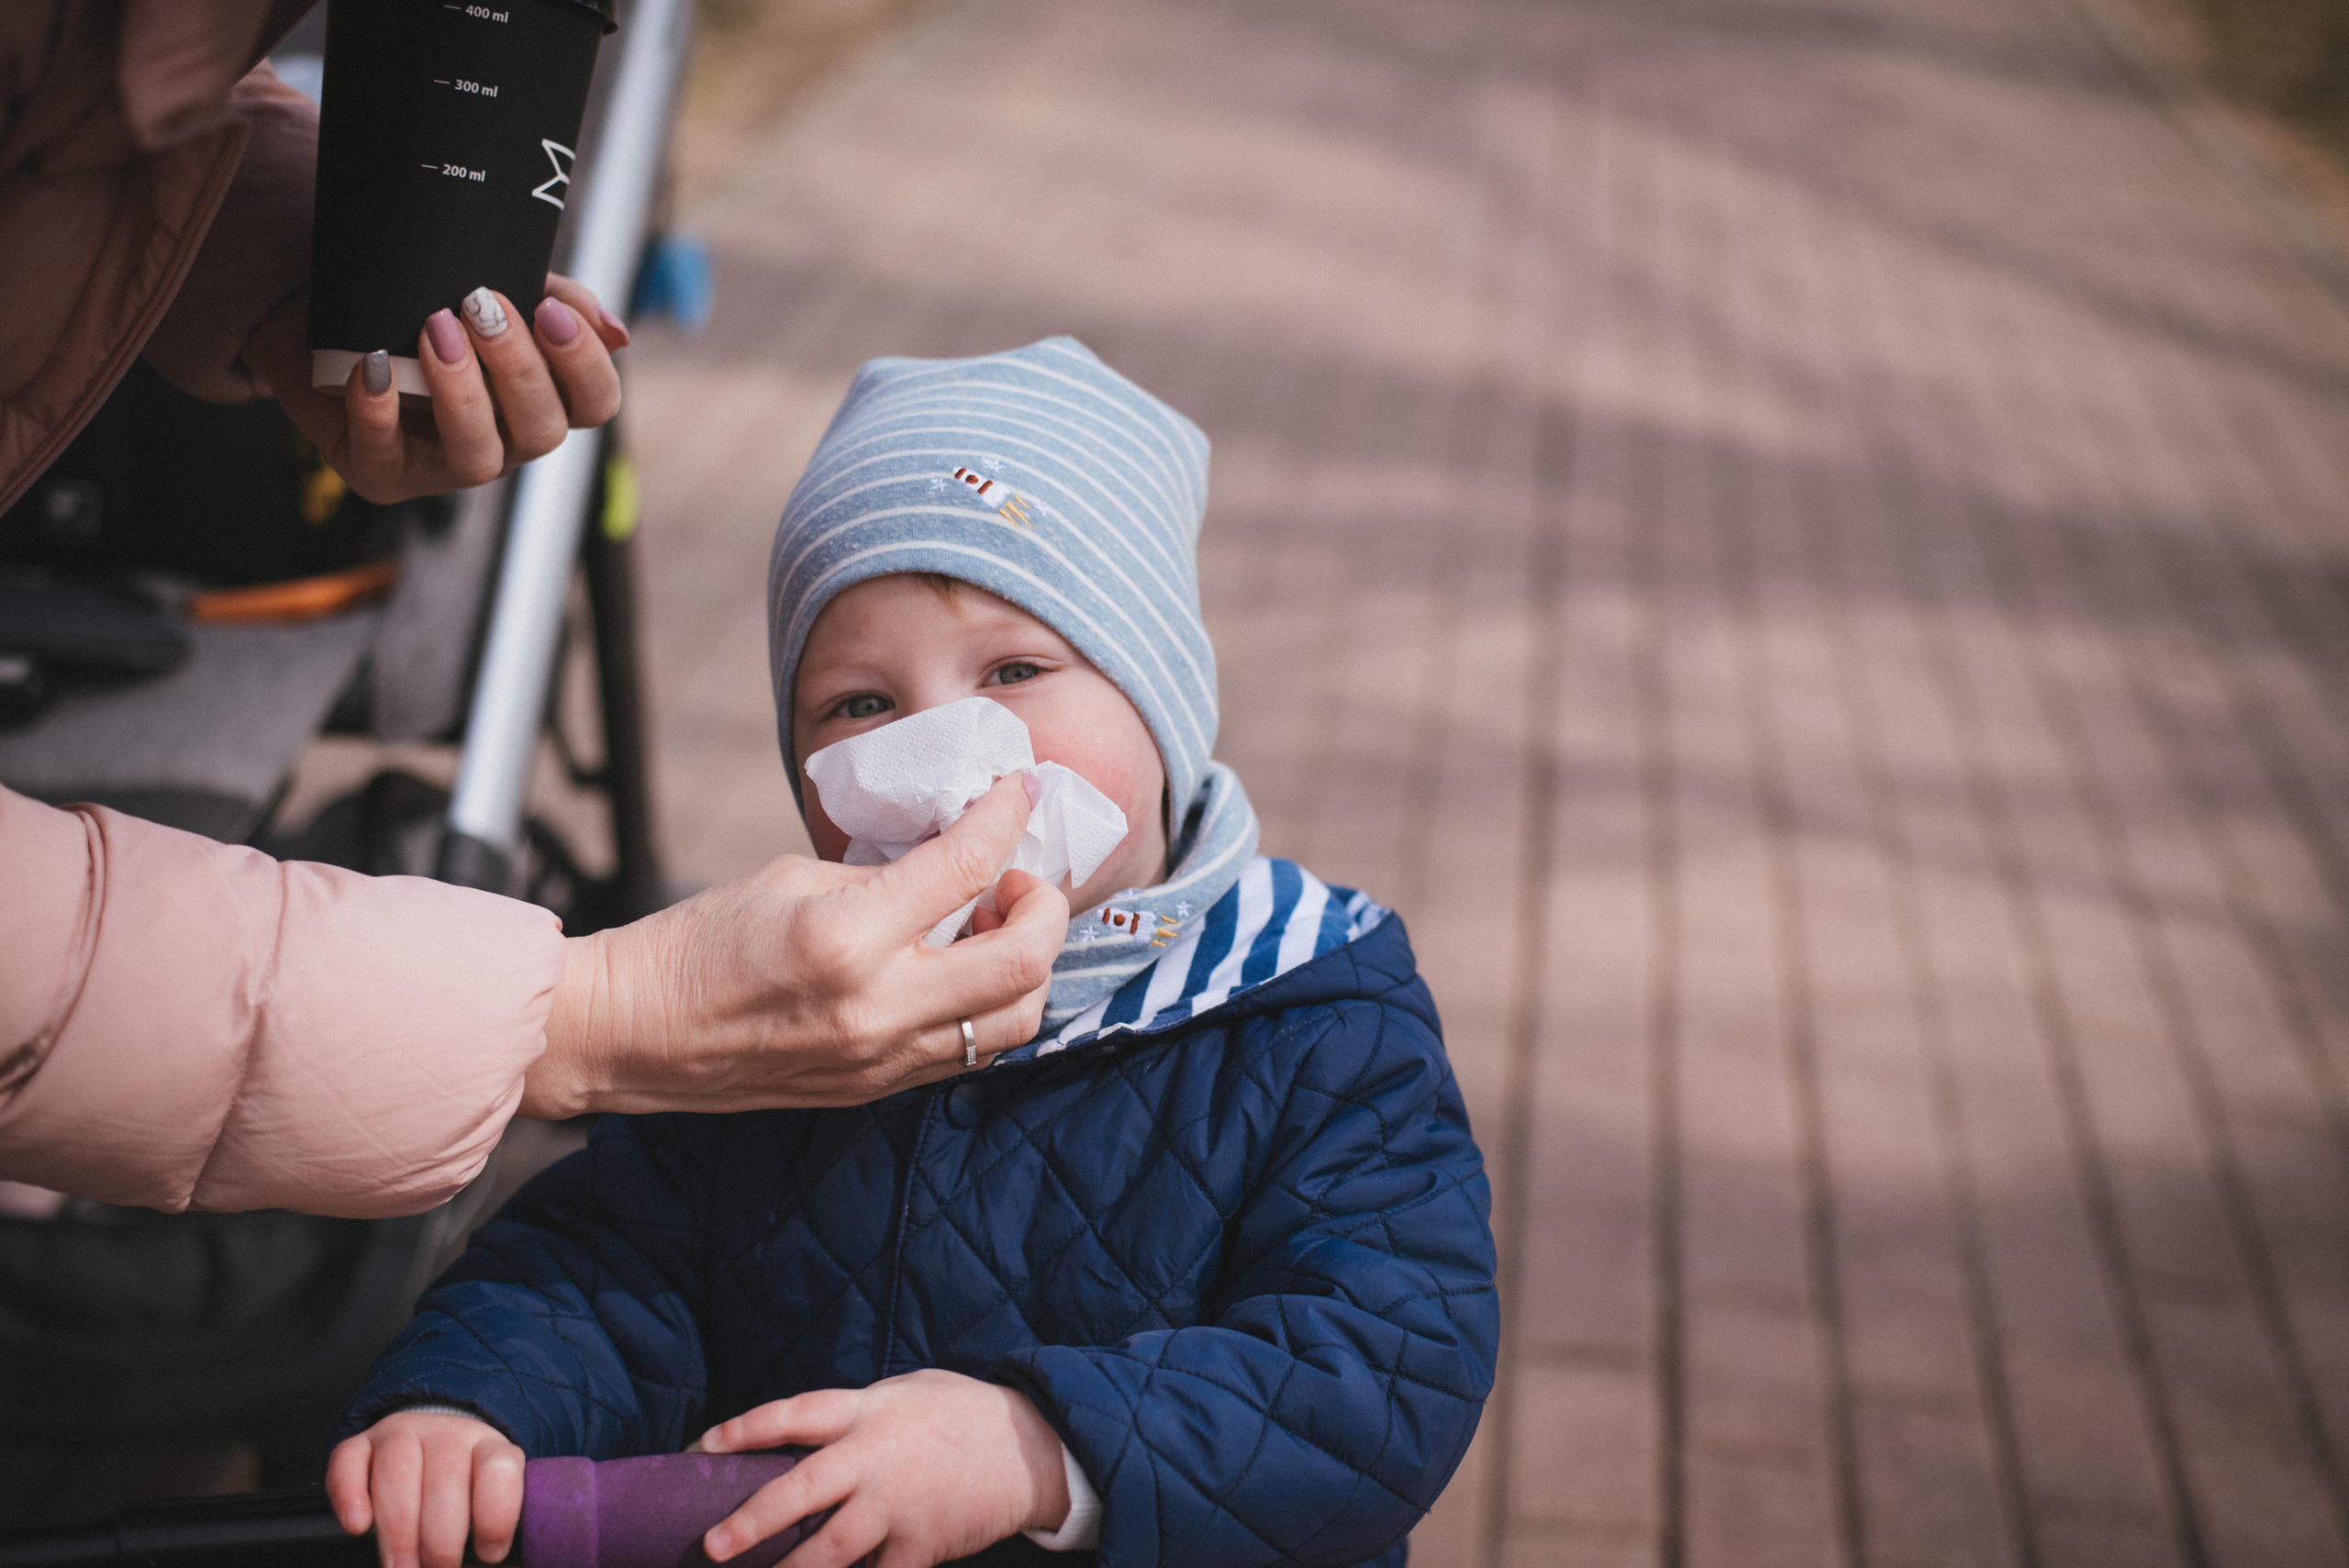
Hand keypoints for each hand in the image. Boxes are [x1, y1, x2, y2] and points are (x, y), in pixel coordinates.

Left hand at [247, 275, 627, 501]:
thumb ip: (556, 299)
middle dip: (517, 369)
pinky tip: (374, 366)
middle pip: (543, 433)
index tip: (548, 310)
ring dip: (462, 395)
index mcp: (539, 399)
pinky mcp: (381, 471)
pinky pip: (385, 459)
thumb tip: (616, 332)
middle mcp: (503, 440)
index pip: (595, 405)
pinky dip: (379, 412)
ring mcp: (442, 464)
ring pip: (478, 460)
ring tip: (435, 329)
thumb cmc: (419, 297)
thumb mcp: (490, 280)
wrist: (321, 305)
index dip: (584, 366)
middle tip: (480, 305)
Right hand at [326, 1410, 524, 1567]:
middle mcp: (447, 1434)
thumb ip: (492, 1533)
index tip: (489, 1555)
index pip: (499, 1469)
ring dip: (398, 1530)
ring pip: (398, 1471)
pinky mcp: (359, 1443)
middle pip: (445, 1480)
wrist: (428, 1444)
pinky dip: (350, 1495)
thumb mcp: (487, 1503)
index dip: (495, 1515)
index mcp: (489, 1447)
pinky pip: (348, 1460)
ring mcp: (401, 1434)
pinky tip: (358, 1526)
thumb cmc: (462, 1489)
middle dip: (441, 1539)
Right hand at [525, 776, 1068, 1116]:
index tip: (1019, 792)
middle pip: (1023, 961)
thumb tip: (953, 862)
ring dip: (1026, 965)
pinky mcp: (877, 1089)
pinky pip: (971, 1050)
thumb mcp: (791, 878)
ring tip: (988, 927)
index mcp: (845, 938)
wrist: (631, 1032)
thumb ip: (883, 876)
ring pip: (1015, 1021)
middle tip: (1016, 878)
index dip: (1005, 818)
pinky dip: (989, 1004)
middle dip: (1043, 907)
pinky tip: (961, 968)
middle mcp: (876, 1007)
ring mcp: (881, 1059)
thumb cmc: (695, 944)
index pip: (965, 867)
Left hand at [695, 1370, 1071, 1566]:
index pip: (792, 1415)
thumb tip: (807, 1433)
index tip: (701, 1447)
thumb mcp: (908, 1391)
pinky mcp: (922, 1543)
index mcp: (867, 1411)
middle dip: (753, 1520)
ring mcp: (898, 1505)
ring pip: (831, 1547)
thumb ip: (858, 1413)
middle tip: (713, 1546)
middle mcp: (875, 1457)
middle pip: (801, 1489)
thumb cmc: (965, 1412)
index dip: (744, 1430)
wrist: (1033, 1448)